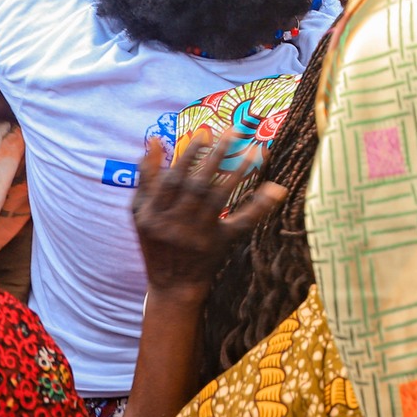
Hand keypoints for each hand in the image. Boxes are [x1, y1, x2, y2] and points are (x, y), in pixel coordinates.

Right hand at [131, 126, 284, 301]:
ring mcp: (199, 235)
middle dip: (216, 157)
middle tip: (234, 132)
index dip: (188, 157)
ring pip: (220, 199)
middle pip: (198, 186)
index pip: (174, 180)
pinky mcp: (221, 243)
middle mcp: (176, 224)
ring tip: (253, 150)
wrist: (172, 285)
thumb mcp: (141, 211)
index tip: (204, 134)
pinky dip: (260, 205)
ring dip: (238, 173)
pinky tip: (275, 188)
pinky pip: (242, 223)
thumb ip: (146, 177)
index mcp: (154, 214)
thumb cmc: (155, 240)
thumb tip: (154, 141)